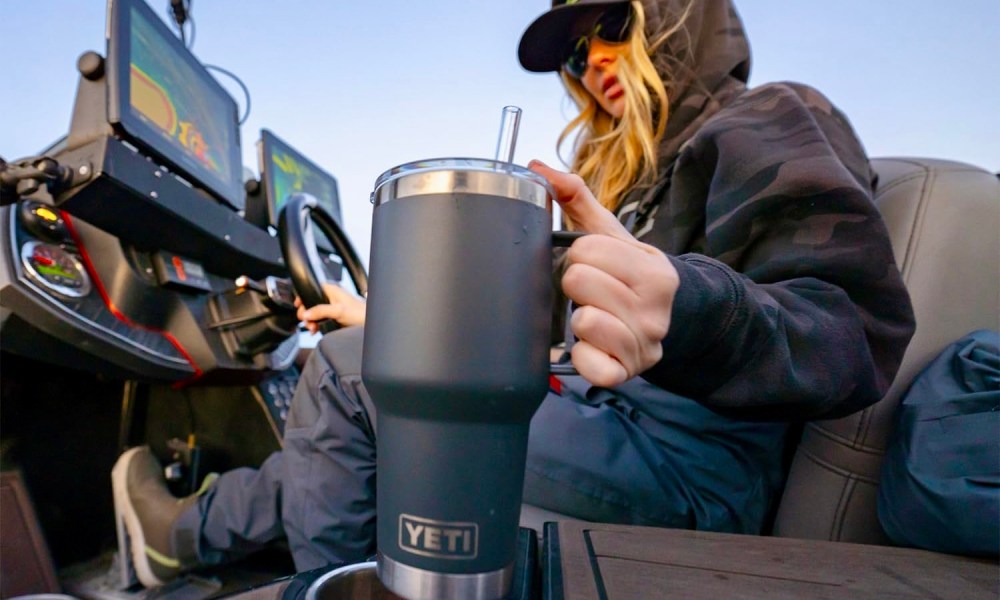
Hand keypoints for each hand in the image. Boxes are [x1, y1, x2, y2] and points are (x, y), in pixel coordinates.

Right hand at [295, 282, 366, 332]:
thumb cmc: (359, 313)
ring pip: (313, 313)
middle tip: (307, 321)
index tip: (298, 306)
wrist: (370, 324)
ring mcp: (331, 308)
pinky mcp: (332, 317)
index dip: (303, 297)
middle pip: (310, 303)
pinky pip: (319, 320)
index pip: (311, 289)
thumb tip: (305, 313)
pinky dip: (315, 325)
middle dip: (306, 313)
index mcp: (331, 290)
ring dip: (310, 321)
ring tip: (313, 328)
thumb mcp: (338, 310)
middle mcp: (330, 297)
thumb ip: (321, 311)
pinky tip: (315, 330)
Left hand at [529, 160, 678, 387]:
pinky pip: (589, 365)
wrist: (667, 321)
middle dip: (576, 285)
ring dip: (579, 319)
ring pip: (584, 321)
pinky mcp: (626, 374)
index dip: (579, 255)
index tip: (591, 264)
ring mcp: (643, 345)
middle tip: (590, 291)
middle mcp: (654, 309)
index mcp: (652, 270)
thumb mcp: (611, 237)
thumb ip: (578, 200)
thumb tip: (538, 169)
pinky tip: (590, 345)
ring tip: (594, 316)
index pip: (586, 250)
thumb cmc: (628, 276)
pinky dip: (582, 356)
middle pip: (579, 281)